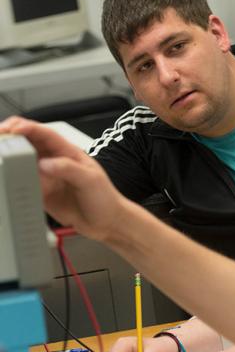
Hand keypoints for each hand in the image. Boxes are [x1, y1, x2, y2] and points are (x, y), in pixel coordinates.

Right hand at [0, 116, 127, 239]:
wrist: (107, 223)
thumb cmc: (105, 198)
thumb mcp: (91, 180)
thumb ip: (68, 169)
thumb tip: (45, 163)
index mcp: (68, 152)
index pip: (44, 134)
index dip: (26, 128)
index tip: (11, 128)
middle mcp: (54, 162)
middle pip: (27, 143)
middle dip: (10, 138)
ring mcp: (46, 177)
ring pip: (21, 162)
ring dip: (7, 158)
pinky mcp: (41, 193)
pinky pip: (22, 183)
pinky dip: (11, 180)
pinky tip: (5, 179)